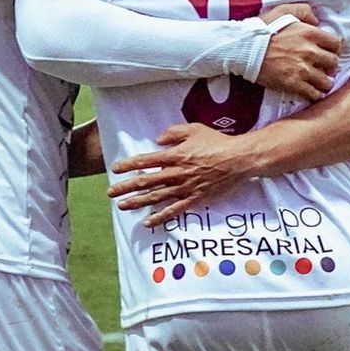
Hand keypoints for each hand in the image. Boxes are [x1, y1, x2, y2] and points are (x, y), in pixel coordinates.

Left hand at [108, 122, 259, 227]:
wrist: (238, 160)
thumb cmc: (217, 142)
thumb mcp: (194, 129)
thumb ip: (173, 133)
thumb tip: (157, 141)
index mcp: (176, 155)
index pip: (147, 161)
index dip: (130, 165)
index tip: (116, 169)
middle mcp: (177, 173)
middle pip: (147, 181)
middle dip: (127, 187)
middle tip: (111, 193)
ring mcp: (186, 188)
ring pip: (157, 197)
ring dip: (138, 202)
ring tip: (123, 207)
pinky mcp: (195, 198)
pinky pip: (175, 210)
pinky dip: (161, 217)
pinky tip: (149, 222)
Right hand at [255, 3, 339, 99]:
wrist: (245, 48)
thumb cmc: (262, 28)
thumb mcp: (284, 10)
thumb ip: (304, 11)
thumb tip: (317, 21)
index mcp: (310, 33)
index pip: (336, 44)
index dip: (333, 49)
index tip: (328, 52)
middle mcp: (310, 52)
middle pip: (333, 63)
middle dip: (330, 66)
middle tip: (324, 67)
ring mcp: (303, 69)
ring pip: (326, 81)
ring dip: (324, 82)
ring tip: (319, 82)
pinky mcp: (293, 84)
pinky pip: (313, 94)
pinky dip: (315, 94)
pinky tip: (312, 91)